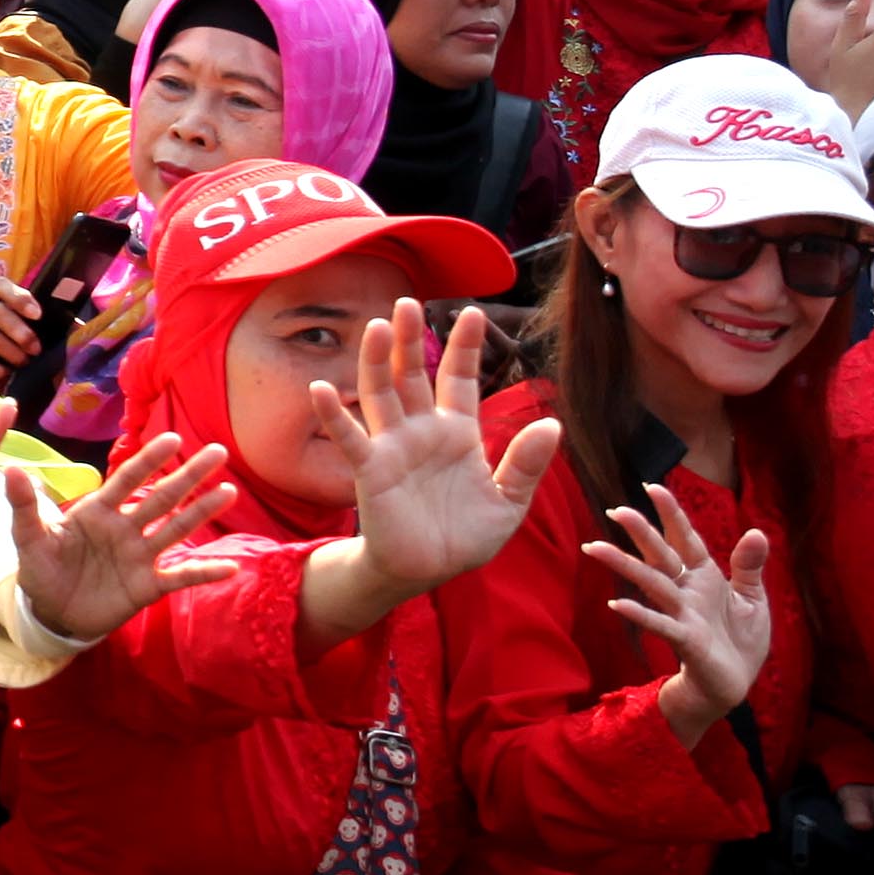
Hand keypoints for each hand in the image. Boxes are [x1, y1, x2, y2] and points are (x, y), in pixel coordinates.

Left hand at [7, 437, 238, 640]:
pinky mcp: (147, 586)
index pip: (128, 479)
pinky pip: (180, 577)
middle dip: (188, 475)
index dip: (150, 460)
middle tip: (218, 452)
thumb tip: (10, 468)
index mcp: (99, 510)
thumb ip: (24, 505)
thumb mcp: (27, 537)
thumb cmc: (42, 568)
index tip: (173, 439)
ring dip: (202, 511)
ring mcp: (140, 556)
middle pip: (162, 497)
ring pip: (176, 529)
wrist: (50, 612)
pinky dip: (205, 572)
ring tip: (229, 491)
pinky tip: (232, 567)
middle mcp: (126, 528)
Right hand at [312, 302, 548, 598]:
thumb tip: (553, 424)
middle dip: (410, 338)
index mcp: (458, 432)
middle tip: (408, 301)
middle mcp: (422, 430)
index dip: (464, 347)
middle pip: (413, 374)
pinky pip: (350, 437)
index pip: (459, 378)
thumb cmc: (465, 537)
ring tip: (376, 326)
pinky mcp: (370, 470)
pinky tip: (320, 388)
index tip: (473, 312)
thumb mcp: (508, 503)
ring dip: (376, 361)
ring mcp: (393, 447)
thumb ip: (525, 464)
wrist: (427, 572)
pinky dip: (334, 414)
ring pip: (381, 394)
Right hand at [585, 493, 776, 736]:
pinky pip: (660, 624)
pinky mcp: (685, 639)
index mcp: (705, 576)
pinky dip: (641, 614)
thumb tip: (756, 532)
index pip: (685, 538)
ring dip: (625, 565)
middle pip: (661, 555)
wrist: (736, 683)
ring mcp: (683, 613)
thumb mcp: (753, 598)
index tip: (652, 487)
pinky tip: (618, 605)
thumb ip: (749, 566)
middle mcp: (688, 590)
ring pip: (651, 583)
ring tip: (596, 547)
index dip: (671, 514)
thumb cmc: (740, 640)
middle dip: (641, 532)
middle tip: (616, 509)